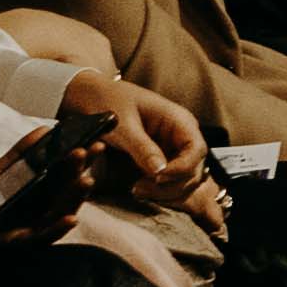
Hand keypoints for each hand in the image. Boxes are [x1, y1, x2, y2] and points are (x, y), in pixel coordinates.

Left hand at [47, 71, 203, 206]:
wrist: (89, 96)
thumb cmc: (108, 102)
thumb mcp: (123, 126)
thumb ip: (142, 148)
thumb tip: (160, 172)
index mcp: (179, 121)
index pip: (196, 150)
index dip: (182, 168)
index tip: (157, 178)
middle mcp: (181, 136)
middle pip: (193, 168)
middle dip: (171, 184)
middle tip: (140, 189)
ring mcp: (171, 149)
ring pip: (183, 179)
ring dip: (164, 190)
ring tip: (137, 191)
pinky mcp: (158, 160)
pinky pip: (168, 180)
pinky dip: (157, 190)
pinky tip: (138, 189)